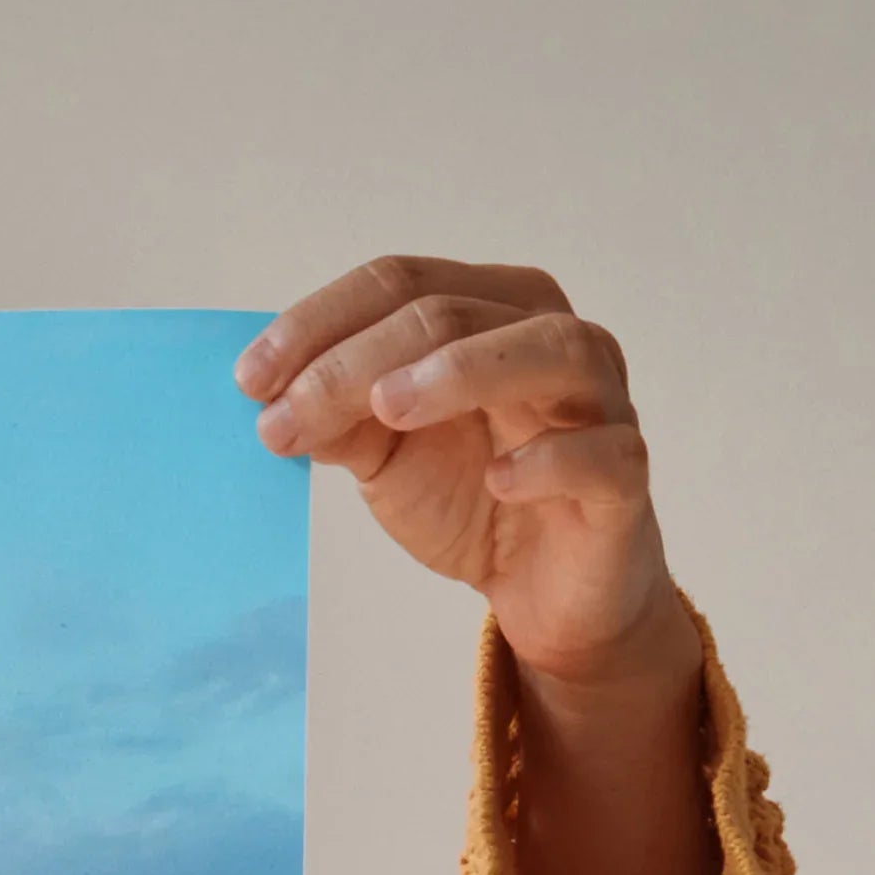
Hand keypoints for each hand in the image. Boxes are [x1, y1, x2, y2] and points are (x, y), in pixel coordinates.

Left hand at [237, 257, 693, 695]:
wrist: (544, 591)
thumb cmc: (474, 500)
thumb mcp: (387, 457)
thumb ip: (339, 421)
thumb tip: (273, 399)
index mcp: (492, 313)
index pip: (403, 282)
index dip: (322, 322)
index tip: (250, 379)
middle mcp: (553, 337)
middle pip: (456, 312)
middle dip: (357, 360)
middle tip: (285, 414)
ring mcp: (600, 401)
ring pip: (550, 349)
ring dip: (462, 371)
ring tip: (385, 407)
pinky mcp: (624, 476)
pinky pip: (602, 453)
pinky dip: (550, 459)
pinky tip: (498, 480)